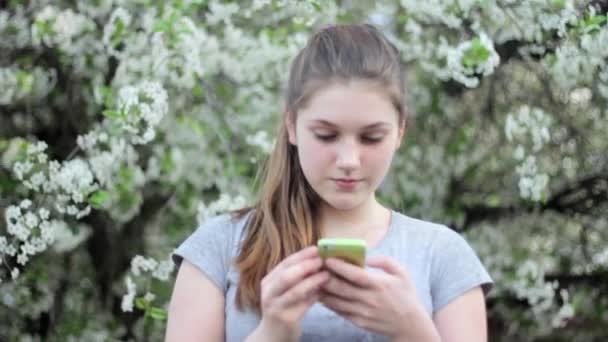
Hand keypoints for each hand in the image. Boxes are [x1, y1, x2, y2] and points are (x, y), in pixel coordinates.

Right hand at [255, 246, 329, 341]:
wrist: (272, 335)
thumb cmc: (282, 308)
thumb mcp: (284, 290)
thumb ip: (297, 278)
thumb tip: (318, 261)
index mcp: (268, 281)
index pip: (285, 263)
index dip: (301, 255)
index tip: (316, 249)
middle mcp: (269, 293)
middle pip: (287, 275)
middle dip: (306, 266)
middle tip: (322, 260)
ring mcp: (276, 307)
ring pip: (296, 291)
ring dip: (313, 281)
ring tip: (327, 275)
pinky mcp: (286, 319)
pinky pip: (303, 305)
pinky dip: (315, 296)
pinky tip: (324, 291)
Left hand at [318, 256, 438, 340]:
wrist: (410, 324)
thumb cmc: (406, 295)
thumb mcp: (401, 273)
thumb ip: (383, 261)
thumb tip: (365, 257)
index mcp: (380, 285)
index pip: (355, 275)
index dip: (339, 267)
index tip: (327, 259)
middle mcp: (370, 300)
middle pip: (342, 288)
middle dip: (325, 277)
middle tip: (315, 268)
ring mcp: (363, 312)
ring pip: (337, 302)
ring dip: (323, 291)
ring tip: (313, 281)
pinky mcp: (359, 322)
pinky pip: (340, 312)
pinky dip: (329, 303)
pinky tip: (322, 295)